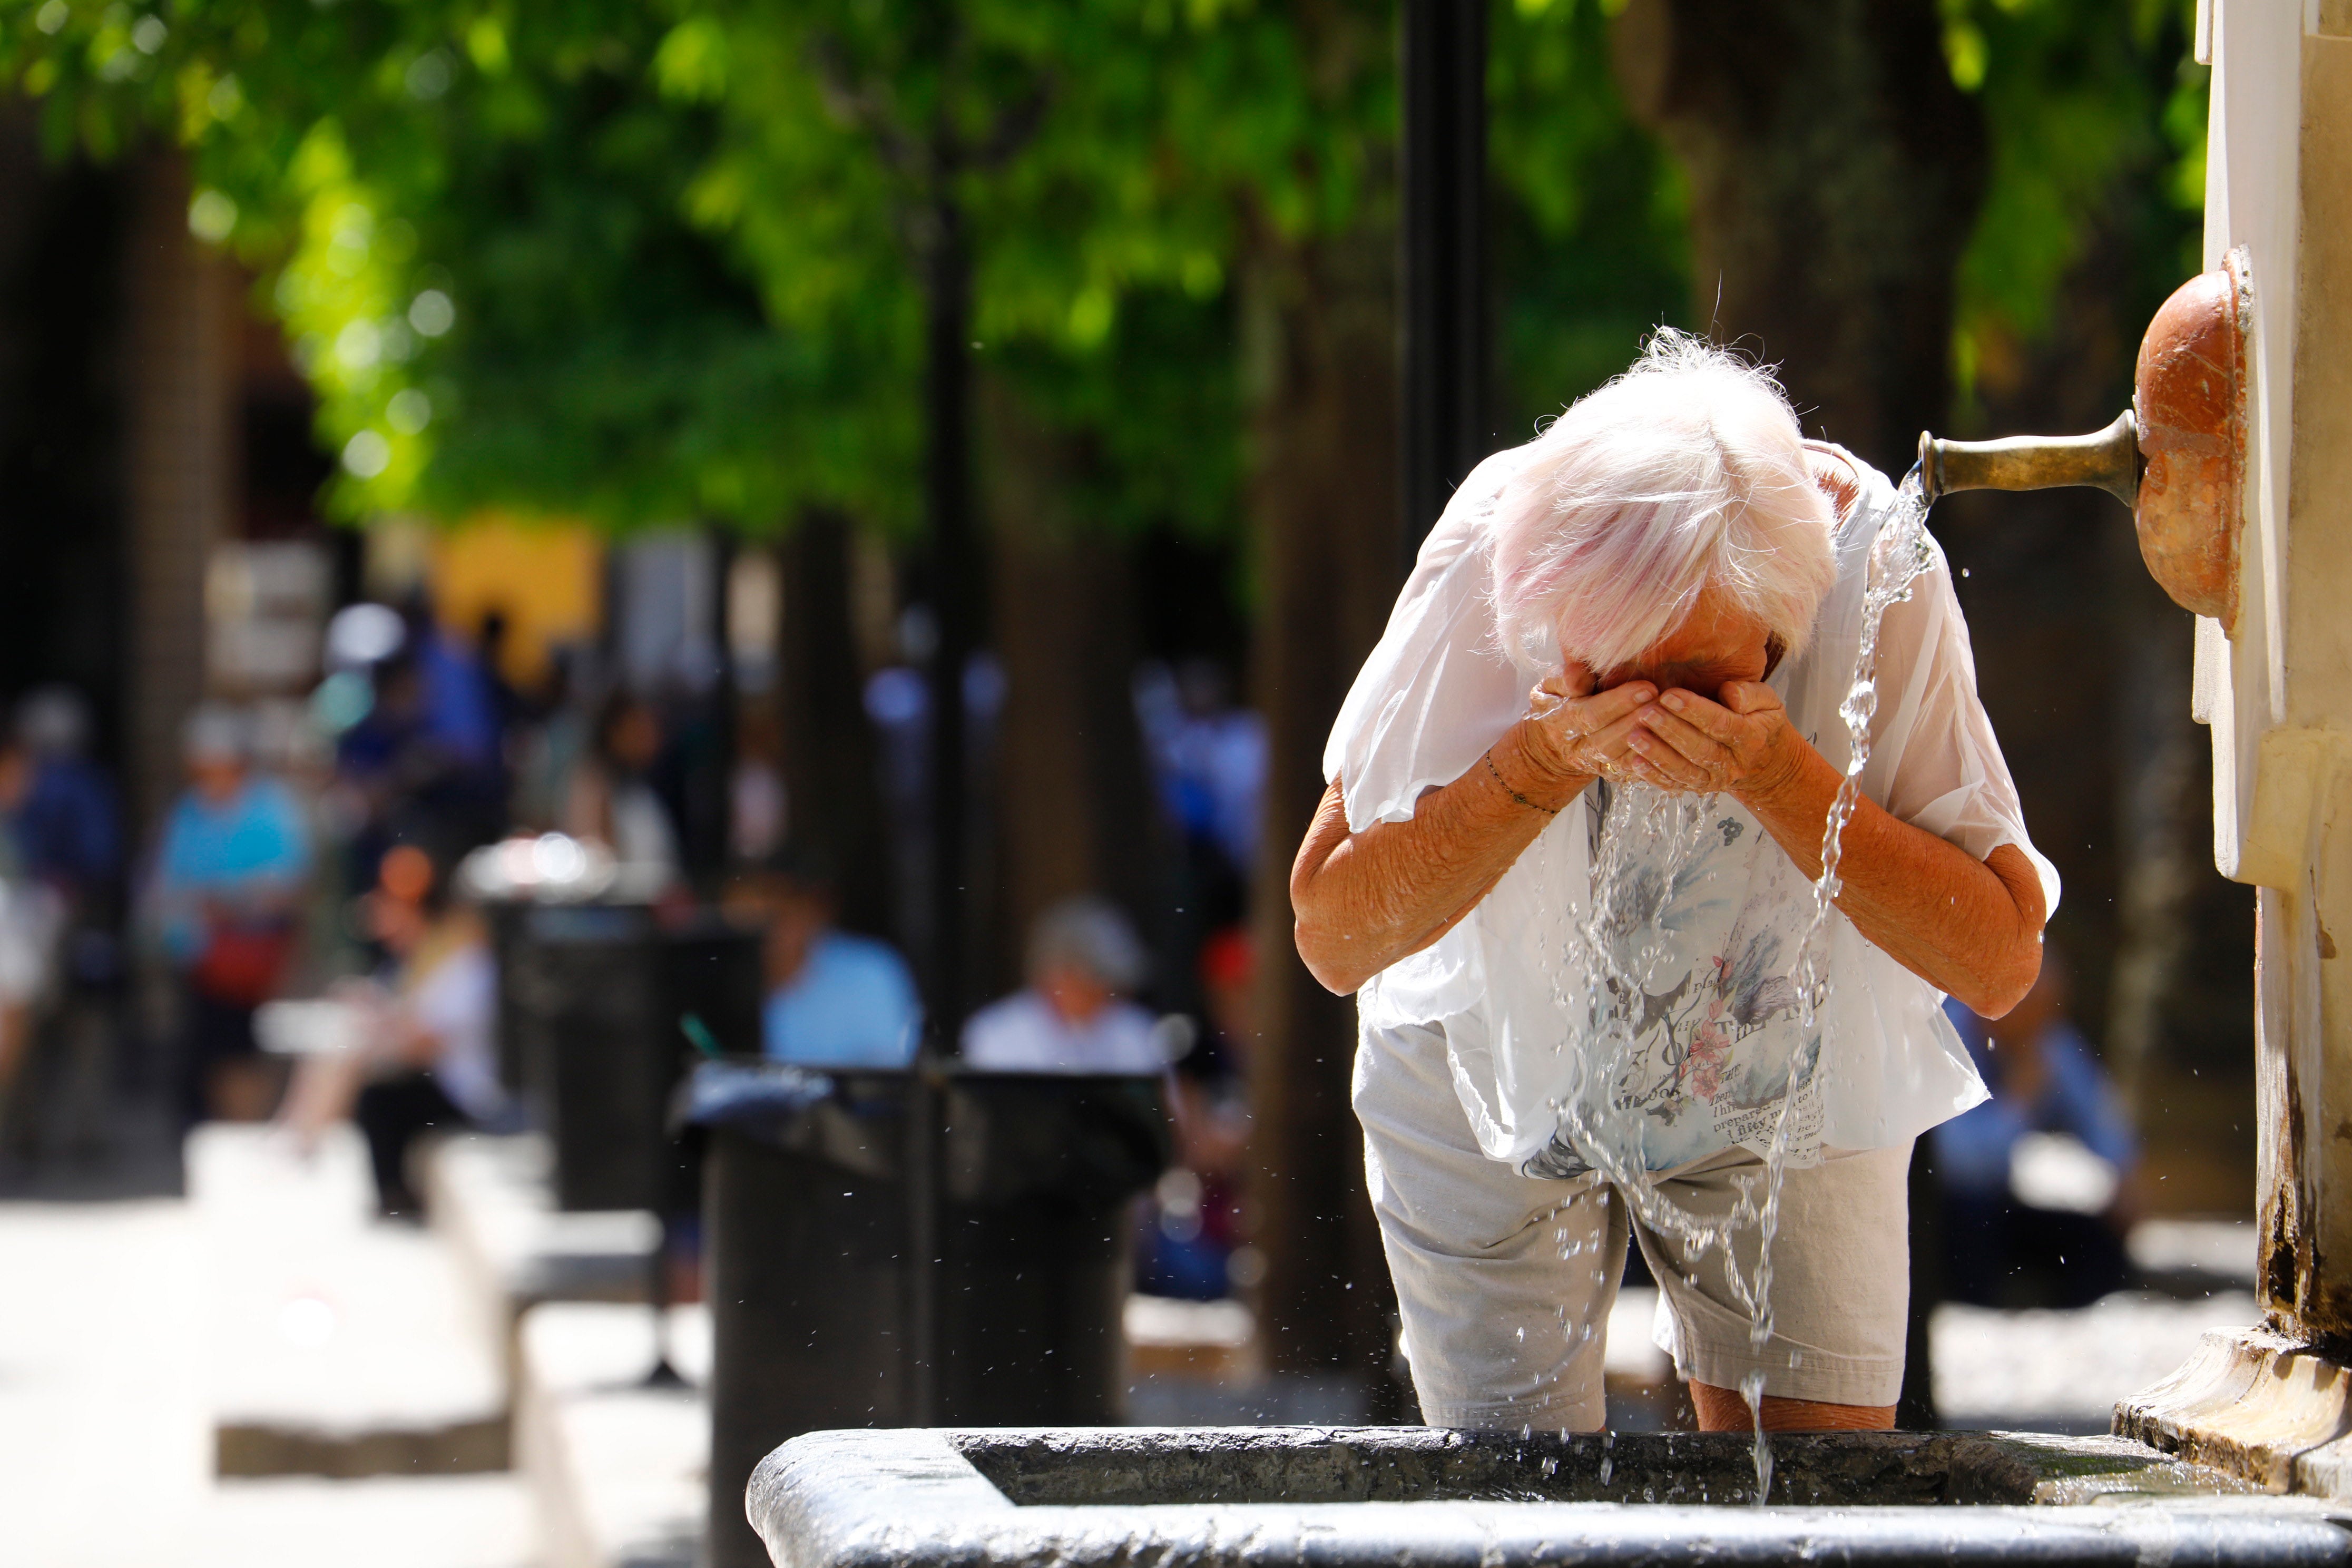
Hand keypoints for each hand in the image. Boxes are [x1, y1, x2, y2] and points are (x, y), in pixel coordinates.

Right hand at [1511, 663, 1657, 792]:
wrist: (1553, 742)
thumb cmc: (1558, 703)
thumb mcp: (1551, 686)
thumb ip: (1563, 678)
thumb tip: (1578, 676)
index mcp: (1560, 722)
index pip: (1590, 714)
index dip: (1619, 702)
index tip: (1647, 687)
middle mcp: (1577, 749)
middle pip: (1608, 741)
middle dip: (1637, 722)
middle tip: (1664, 703)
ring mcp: (1594, 765)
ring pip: (1621, 760)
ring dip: (1647, 741)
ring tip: (1670, 719)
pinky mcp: (1611, 774)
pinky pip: (1632, 771)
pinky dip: (1651, 760)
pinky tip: (1668, 742)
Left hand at [1624, 681, 1809, 801]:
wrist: (1767, 764)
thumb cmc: (1761, 722)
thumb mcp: (1768, 702)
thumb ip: (1750, 694)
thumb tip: (1730, 694)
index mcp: (1750, 737)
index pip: (1721, 723)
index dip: (1694, 710)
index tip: (1669, 695)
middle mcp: (1732, 763)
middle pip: (1700, 749)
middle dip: (1671, 730)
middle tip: (1646, 713)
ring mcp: (1715, 779)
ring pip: (1685, 770)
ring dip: (1658, 754)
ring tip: (1634, 736)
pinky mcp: (1699, 788)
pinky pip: (1675, 784)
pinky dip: (1654, 776)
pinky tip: (1634, 762)